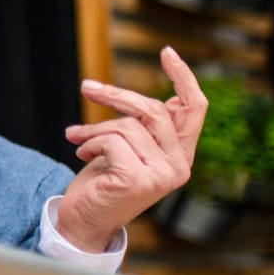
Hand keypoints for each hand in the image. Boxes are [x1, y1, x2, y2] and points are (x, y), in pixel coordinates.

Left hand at [57, 46, 207, 251]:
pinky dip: (90, 143)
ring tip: (79, 141)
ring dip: (94, 130)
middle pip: (152, 110)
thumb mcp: (126, 149)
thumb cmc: (102, 182)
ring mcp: (162, 174)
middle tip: (87, 87)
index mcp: (181, 155)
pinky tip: (82, 156)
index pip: (194, 108)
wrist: (82, 222)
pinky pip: (112, 141)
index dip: (184, 77)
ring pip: (126, 126)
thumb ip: (142, 128)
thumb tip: (150, 101)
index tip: (167, 52)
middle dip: (115, 95)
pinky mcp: (139, 179)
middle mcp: (180, 165)